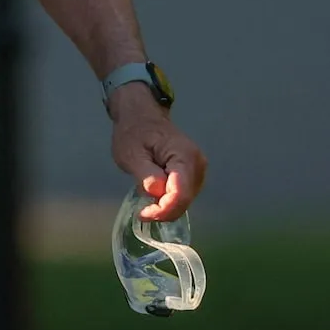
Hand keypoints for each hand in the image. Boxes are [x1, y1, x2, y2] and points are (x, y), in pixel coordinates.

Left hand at [109, 86, 207, 222]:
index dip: (163, 210)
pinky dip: (170, 201)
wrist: (142, 117)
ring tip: (147, 199)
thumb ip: (145, 174)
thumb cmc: (134, 133)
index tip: (143, 213)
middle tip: (142, 210)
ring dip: (166, 206)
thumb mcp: (131, 154)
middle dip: (164, 210)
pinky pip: (184, 195)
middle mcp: (197, 163)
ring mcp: (198, 168)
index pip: (181, 194)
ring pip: (185, 200)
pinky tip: (157, 194)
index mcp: (183, 156)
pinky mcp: (194, 173)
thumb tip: (157, 192)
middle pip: (185, 200)